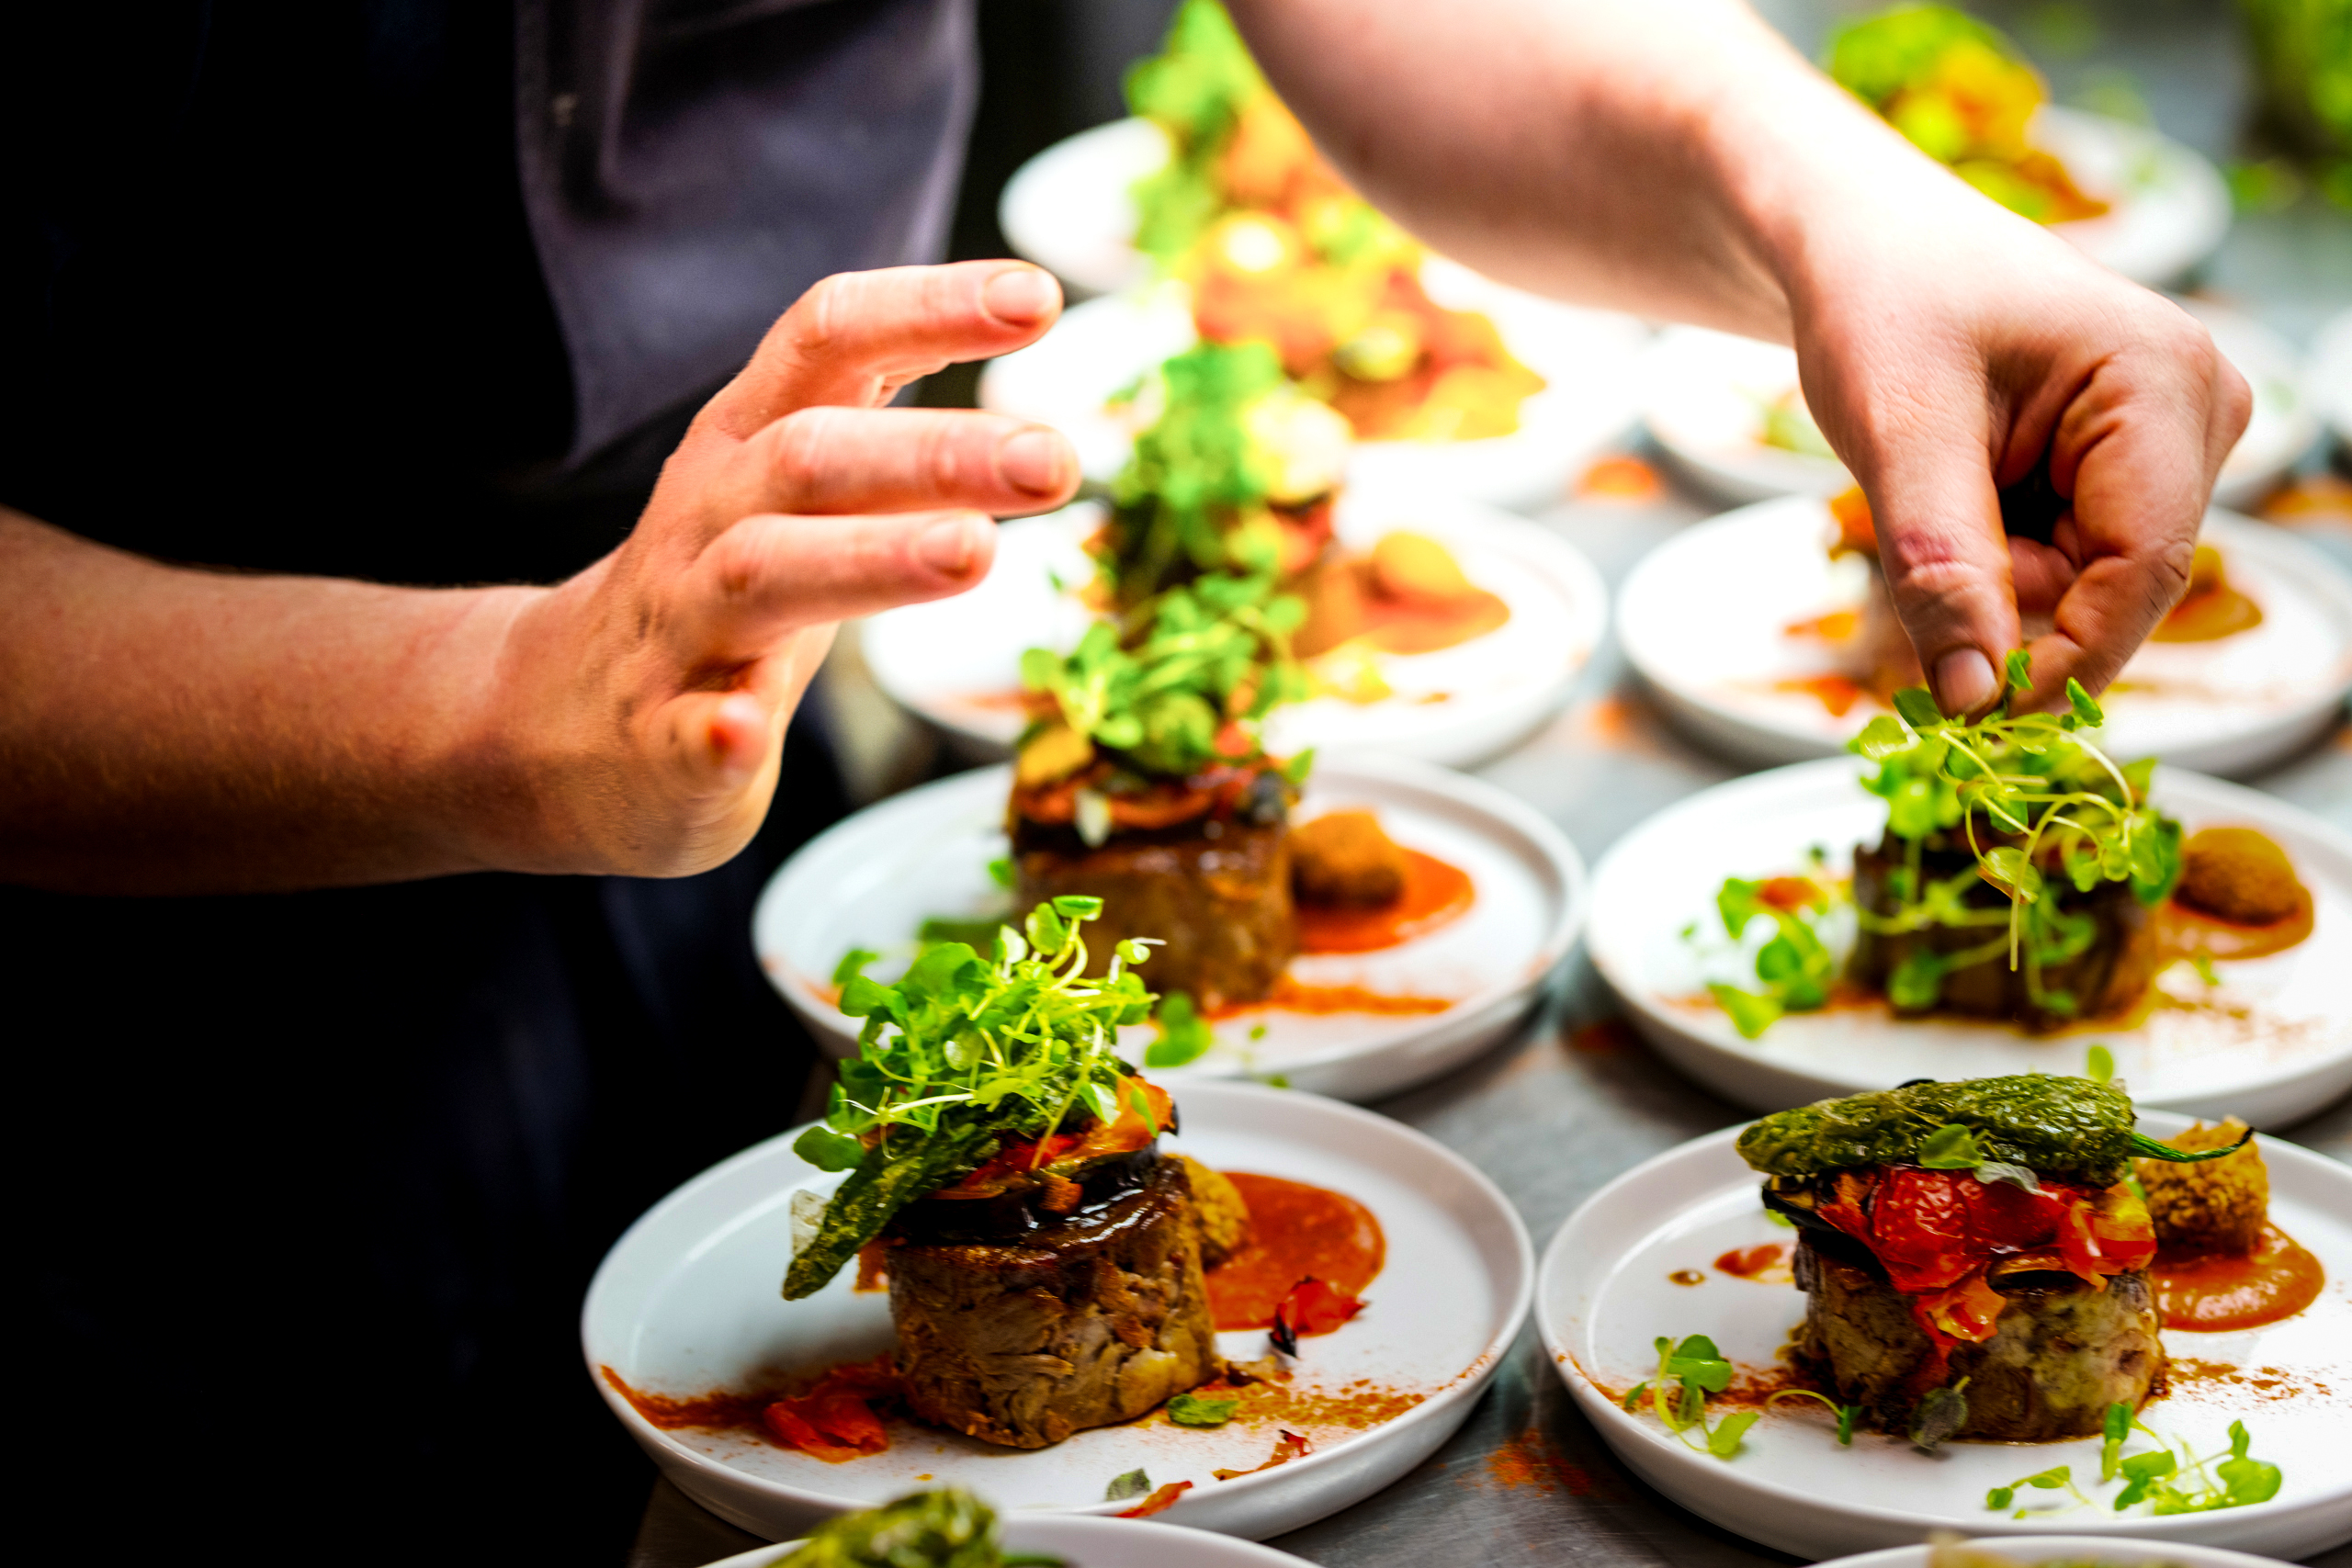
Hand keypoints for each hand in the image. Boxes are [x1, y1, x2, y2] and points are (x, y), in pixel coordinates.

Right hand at [481, 262, 1079, 875]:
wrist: (560, 721)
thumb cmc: (722, 591)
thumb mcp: (796, 492)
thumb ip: (892, 426)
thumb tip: (1024, 353)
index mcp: (746, 441)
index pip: (828, 339)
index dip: (928, 306)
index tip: (1040, 294)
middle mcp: (707, 515)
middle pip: (812, 456)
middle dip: (935, 450)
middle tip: (1052, 459)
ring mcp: (676, 625)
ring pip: (763, 574)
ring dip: (870, 558)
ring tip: (973, 553)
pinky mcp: (658, 738)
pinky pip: (682, 732)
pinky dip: (715, 729)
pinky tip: (745, 732)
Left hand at [1790, 213, 2249, 715]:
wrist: (1864, 252)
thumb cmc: (1881, 306)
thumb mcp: (1897, 434)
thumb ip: (1942, 569)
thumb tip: (1974, 700)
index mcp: (2165, 383)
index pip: (2143, 571)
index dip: (2062, 662)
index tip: (1969, 714)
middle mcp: (2196, 415)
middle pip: (2109, 588)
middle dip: (2003, 599)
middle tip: (1912, 533)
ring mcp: (2169, 446)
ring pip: (2078, 587)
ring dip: (1988, 577)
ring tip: (1931, 482)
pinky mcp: (2126, 471)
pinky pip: (2061, 565)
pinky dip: (1991, 559)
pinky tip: (1956, 490)